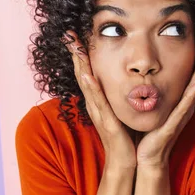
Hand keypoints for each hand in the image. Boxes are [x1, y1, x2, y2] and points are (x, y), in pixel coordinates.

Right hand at [64, 31, 137, 170]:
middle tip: (68, 33)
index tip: (76, 35)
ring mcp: (98, 113)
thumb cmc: (126, 137)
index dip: (81, 54)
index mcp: (99, 101)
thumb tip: (126, 79)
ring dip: (80, 65)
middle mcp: (95, 104)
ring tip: (75, 47)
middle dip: (75, 53)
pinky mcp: (106, 123)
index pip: (88, 72)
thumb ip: (119, 95)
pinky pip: (98, 103)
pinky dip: (91, 88)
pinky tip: (87, 76)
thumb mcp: (121, 110)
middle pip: (82, 74)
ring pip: (87, 84)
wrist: (126, 161)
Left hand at [136, 34, 194, 168]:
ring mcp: (182, 113)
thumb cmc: (151, 131)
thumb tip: (149, 70)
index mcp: (181, 98)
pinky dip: (193, 95)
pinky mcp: (174, 124)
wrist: (148, 157)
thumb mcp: (154, 104)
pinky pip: (185, 107)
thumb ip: (154, 88)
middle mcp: (186, 104)